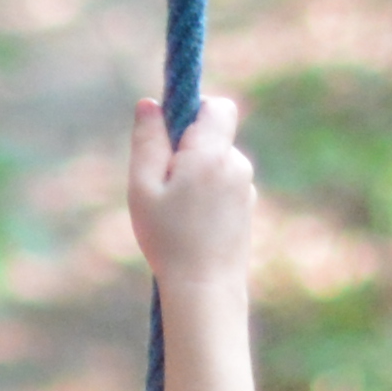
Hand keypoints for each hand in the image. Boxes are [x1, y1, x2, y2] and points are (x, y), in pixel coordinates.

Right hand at [127, 90, 258, 298]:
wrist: (205, 287)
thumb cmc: (168, 238)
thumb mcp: (143, 188)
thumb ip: (147, 142)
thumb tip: (150, 104)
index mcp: (211, 154)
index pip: (218, 106)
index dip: (194, 111)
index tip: (171, 135)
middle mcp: (237, 164)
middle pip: (215, 136)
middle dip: (189, 149)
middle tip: (162, 185)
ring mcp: (247, 186)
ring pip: (218, 163)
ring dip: (196, 175)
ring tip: (177, 212)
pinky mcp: (248, 207)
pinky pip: (224, 186)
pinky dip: (208, 195)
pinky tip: (193, 225)